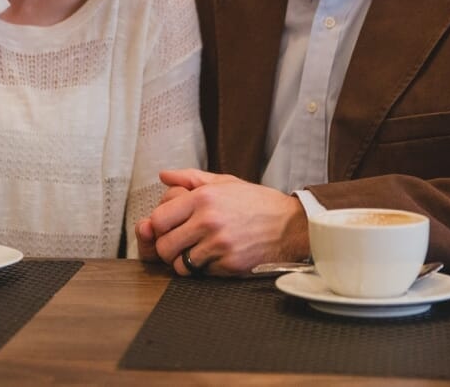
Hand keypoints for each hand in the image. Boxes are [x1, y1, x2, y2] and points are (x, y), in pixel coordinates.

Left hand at [144, 169, 309, 276]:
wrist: (291, 224)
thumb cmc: (256, 202)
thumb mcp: (225, 182)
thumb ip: (191, 178)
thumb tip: (164, 176)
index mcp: (203, 198)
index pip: (158, 219)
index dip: (159, 227)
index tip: (168, 228)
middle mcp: (208, 221)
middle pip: (164, 246)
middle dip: (168, 248)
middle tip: (179, 245)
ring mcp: (219, 245)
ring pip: (180, 265)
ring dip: (185, 262)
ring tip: (198, 253)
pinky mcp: (230, 265)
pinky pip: (203, 274)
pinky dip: (206, 269)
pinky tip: (218, 257)